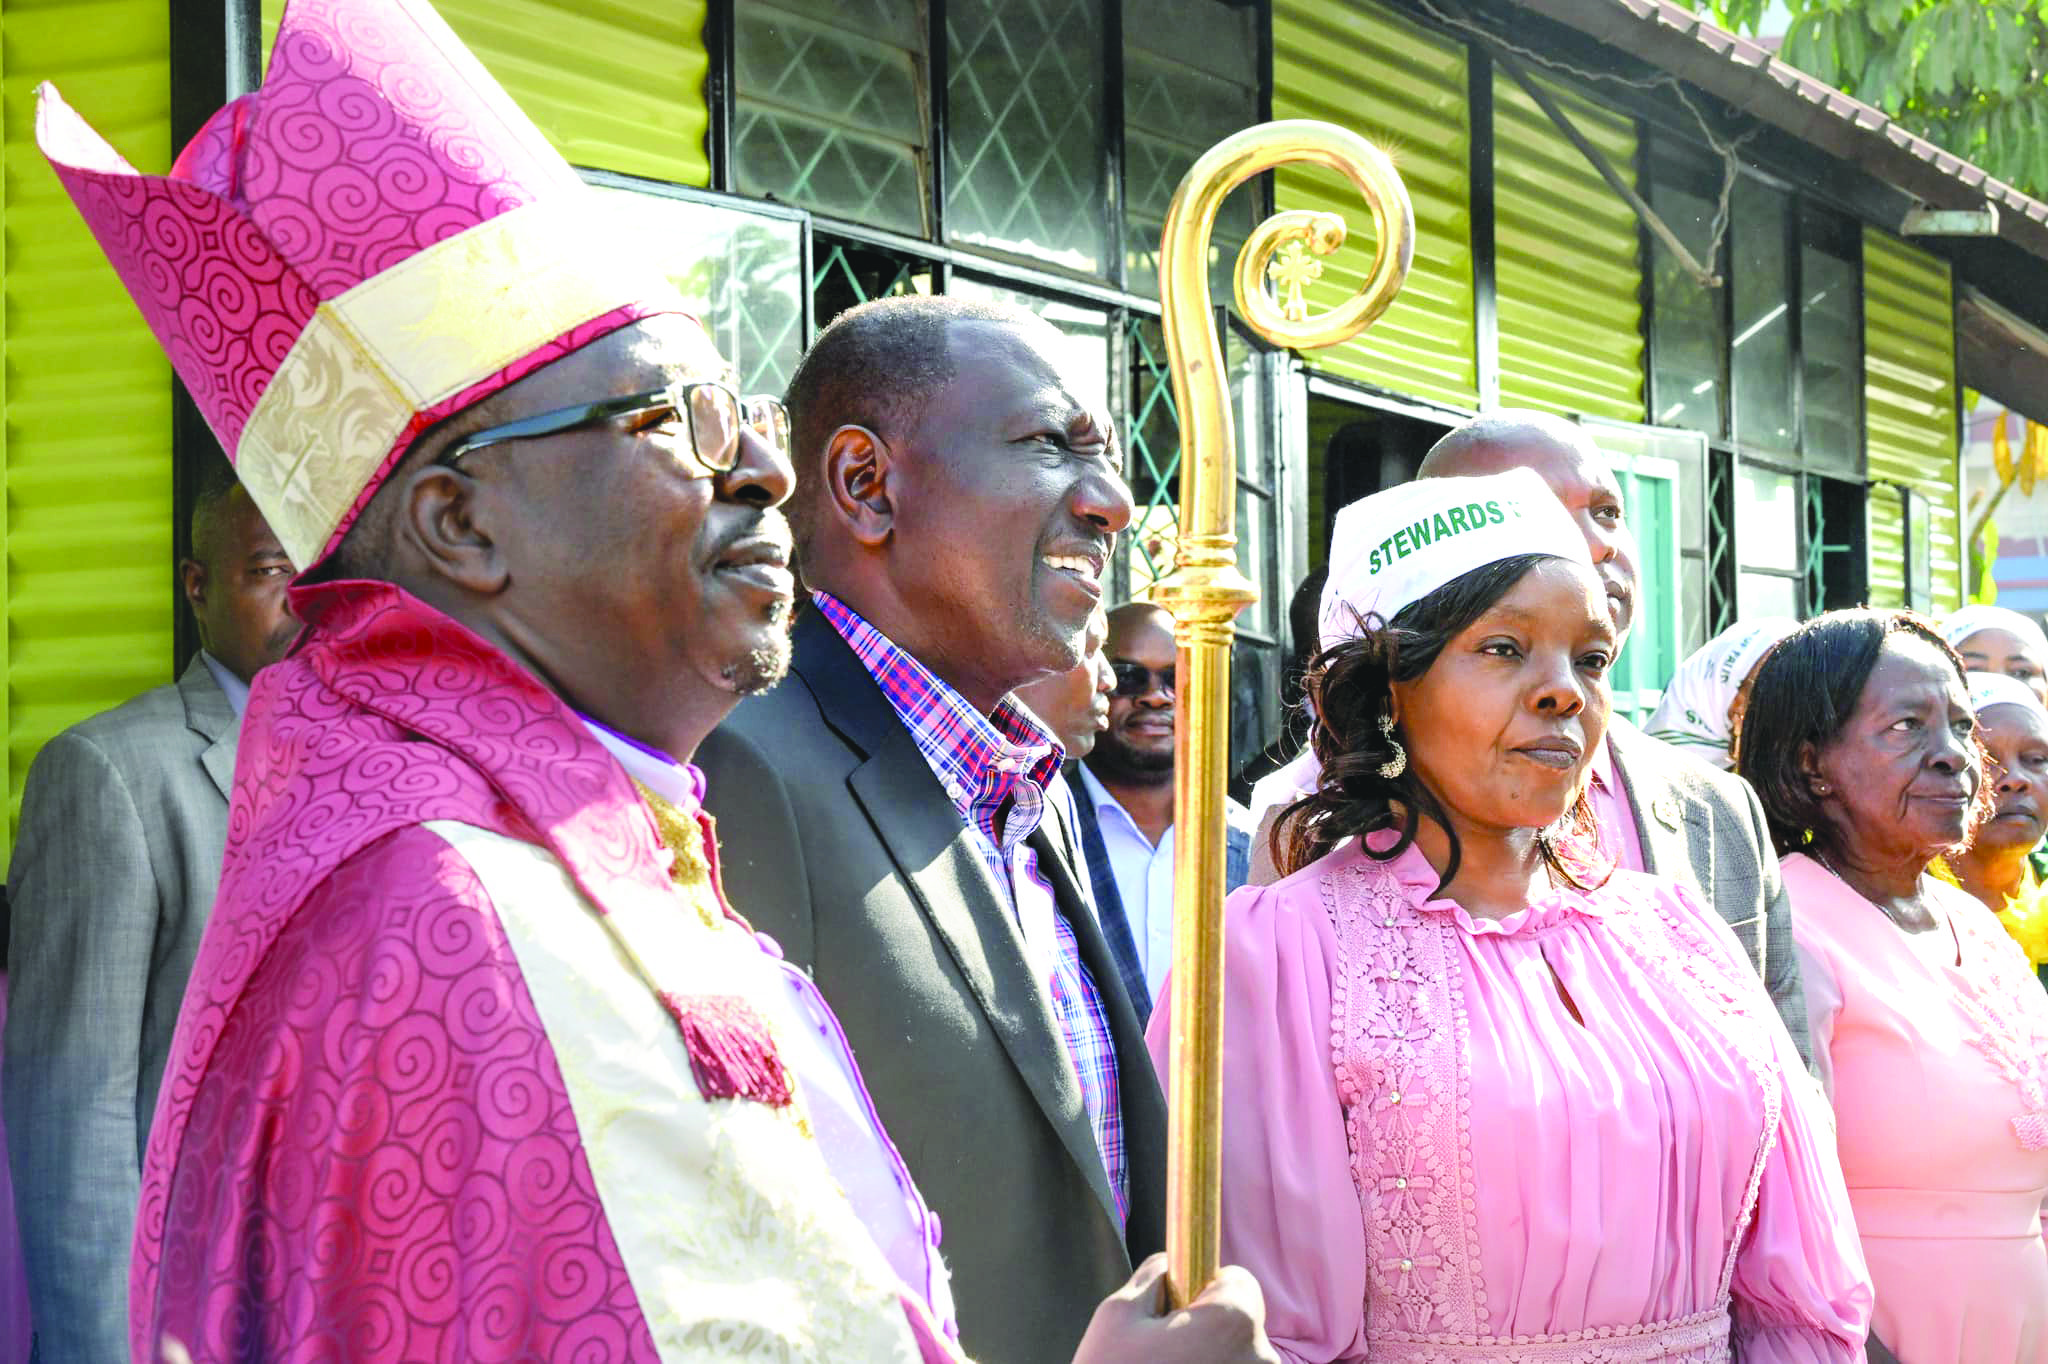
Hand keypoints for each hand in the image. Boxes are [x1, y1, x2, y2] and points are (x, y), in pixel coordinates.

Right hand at [1069, 1253, 1282, 1363]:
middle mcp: (1260, 1356)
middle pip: (1241, 1321)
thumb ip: (1154, 1274)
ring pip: (1238, 1355)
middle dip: (1210, 1328)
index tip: (1178, 1312)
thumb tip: (1171, 1265)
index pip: (1238, 1282)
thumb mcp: (1118, 1312)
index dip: (1205, 1291)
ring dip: (1212, 1359)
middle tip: (1166, 1351)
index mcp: (1233, 1320)